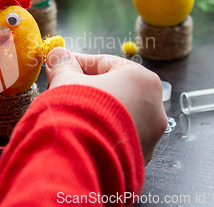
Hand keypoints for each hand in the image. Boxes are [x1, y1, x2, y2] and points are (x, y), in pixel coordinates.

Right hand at [45, 47, 166, 164]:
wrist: (82, 158)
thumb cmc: (80, 112)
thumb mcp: (66, 81)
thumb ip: (62, 65)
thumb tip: (58, 55)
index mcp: (143, 79)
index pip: (106, 64)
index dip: (78, 65)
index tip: (61, 68)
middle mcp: (155, 106)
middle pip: (115, 90)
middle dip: (88, 90)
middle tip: (63, 91)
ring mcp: (152, 136)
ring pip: (118, 116)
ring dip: (95, 112)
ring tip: (70, 115)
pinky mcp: (141, 158)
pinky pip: (118, 138)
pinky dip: (102, 134)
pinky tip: (82, 134)